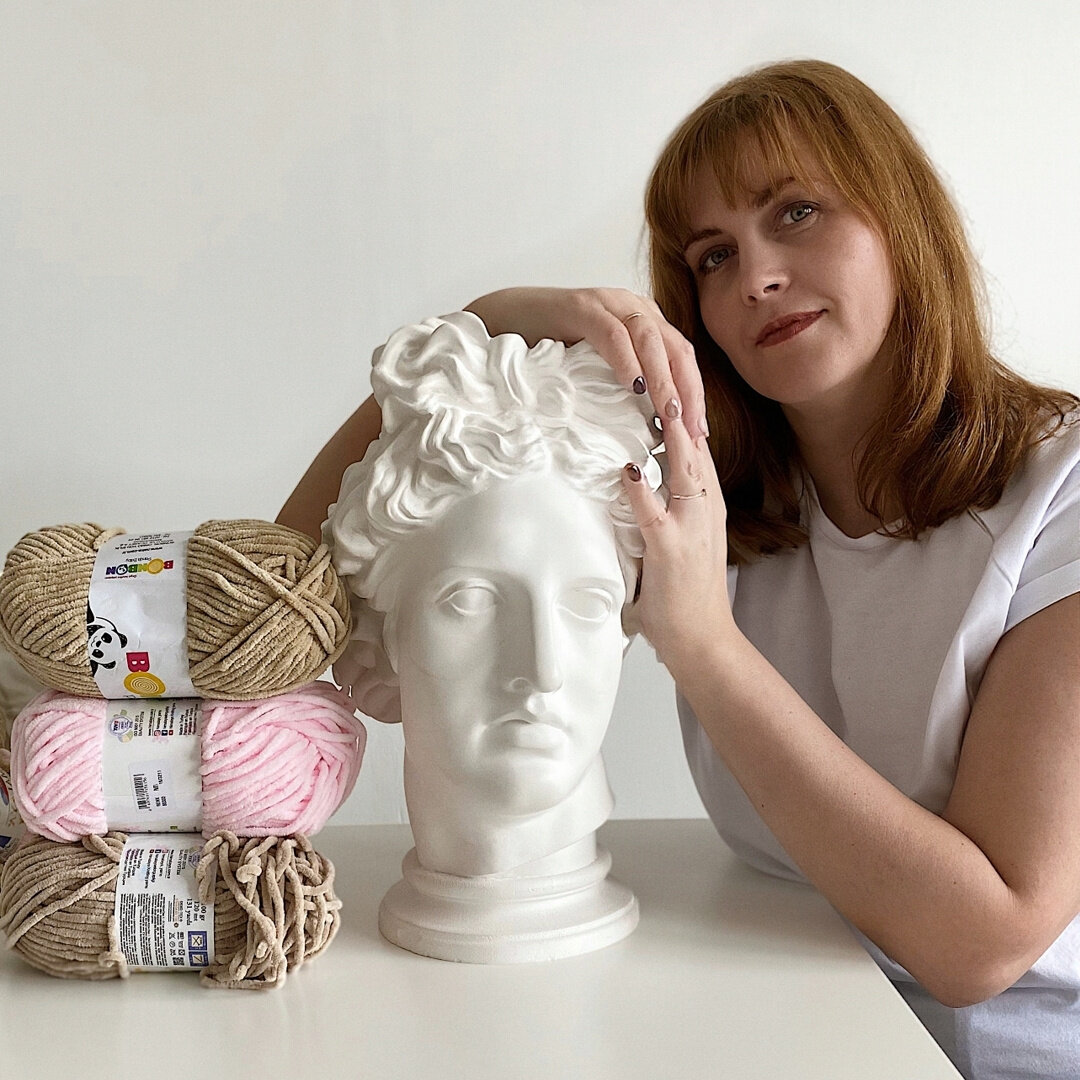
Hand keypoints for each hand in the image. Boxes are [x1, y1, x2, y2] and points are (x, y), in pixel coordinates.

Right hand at [465, 286, 708, 441]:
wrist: (503, 320)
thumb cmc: (550, 350)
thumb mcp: (599, 368)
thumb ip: (625, 385)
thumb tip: (651, 428)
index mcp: (644, 320)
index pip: (682, 357)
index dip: (695, 394)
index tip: (700, 432)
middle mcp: (634, 306)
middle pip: (676, 348)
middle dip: (688, 391)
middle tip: (693, 430)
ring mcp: (609, 303)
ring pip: (651, 340)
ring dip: (663, 381)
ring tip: (669, 415)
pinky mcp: (582, 307)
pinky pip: (613, 335)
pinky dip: (627, 362)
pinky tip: (635, 389)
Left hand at [621, 397, 733, 680]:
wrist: (705, 641)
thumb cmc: (686, 594)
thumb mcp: (682, 540)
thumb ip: (665, 508)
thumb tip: (637, 477)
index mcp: (707, 503)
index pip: (697, 445)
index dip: (682, 410)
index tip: (664, 376)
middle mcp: (705, 507)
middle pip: (695, 444)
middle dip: (680, 404)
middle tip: (661, 364)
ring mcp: (691, 527)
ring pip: (684, 468)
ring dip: (669, 432)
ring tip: (653, 397)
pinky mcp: (671, 549)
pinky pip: (655, 512)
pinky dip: (640, 488)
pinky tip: (626, 468)